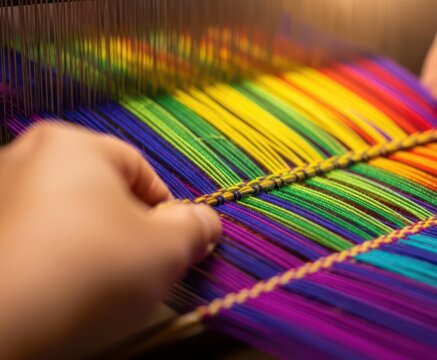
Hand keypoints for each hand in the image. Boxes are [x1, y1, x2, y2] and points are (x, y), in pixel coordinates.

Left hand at [0, 123, 220, 357]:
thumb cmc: (89, 273)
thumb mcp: (166, 250)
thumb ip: (196, 227)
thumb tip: (204, 221)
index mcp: (71, 145)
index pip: (141, 171)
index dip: (166, 212)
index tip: (172, 247)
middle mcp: (25, 156)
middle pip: (101, 192)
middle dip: (126, 229)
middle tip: (138, 268)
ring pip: (66, 217)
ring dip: (90, 245)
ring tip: (97, 284)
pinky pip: (34, 238)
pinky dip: (53, 259)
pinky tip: (60, 290)